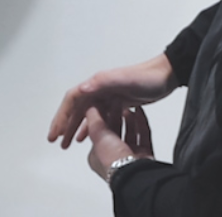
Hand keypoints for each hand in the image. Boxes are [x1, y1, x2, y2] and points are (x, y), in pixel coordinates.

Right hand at [48, 53, 175, 147]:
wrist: (166, 76)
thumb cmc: (146, 78)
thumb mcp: (124, 79)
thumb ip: (103, 82)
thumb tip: (82, 90)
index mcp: (97, 84)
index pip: (73, 100)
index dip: (62, 116)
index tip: (55, 134)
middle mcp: (100, 90)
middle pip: (77, 108)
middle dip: (65, 125)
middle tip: (57, 142)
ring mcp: (108, 96)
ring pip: (87, 114)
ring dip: (76, 128)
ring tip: (68, 144)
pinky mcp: (118, 103)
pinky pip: (98, 117)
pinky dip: (91, 127)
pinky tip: (88, 139)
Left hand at [84, 104, 152, 182]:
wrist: (133, 172)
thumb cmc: (113, 160)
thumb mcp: (97, 135)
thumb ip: (94, 119)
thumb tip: (90, 107)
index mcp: (97, 156)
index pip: (98, 131)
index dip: (101, 115)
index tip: (104, 102)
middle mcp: (113, 156)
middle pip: (114, 130)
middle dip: (116, 114)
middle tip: (118, 100)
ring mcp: (129, 155)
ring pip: (129, 132)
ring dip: (128, 118)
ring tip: (129, 105)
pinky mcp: (144, 154)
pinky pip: (143, 134)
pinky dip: (141, 122)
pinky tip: (139, 111)